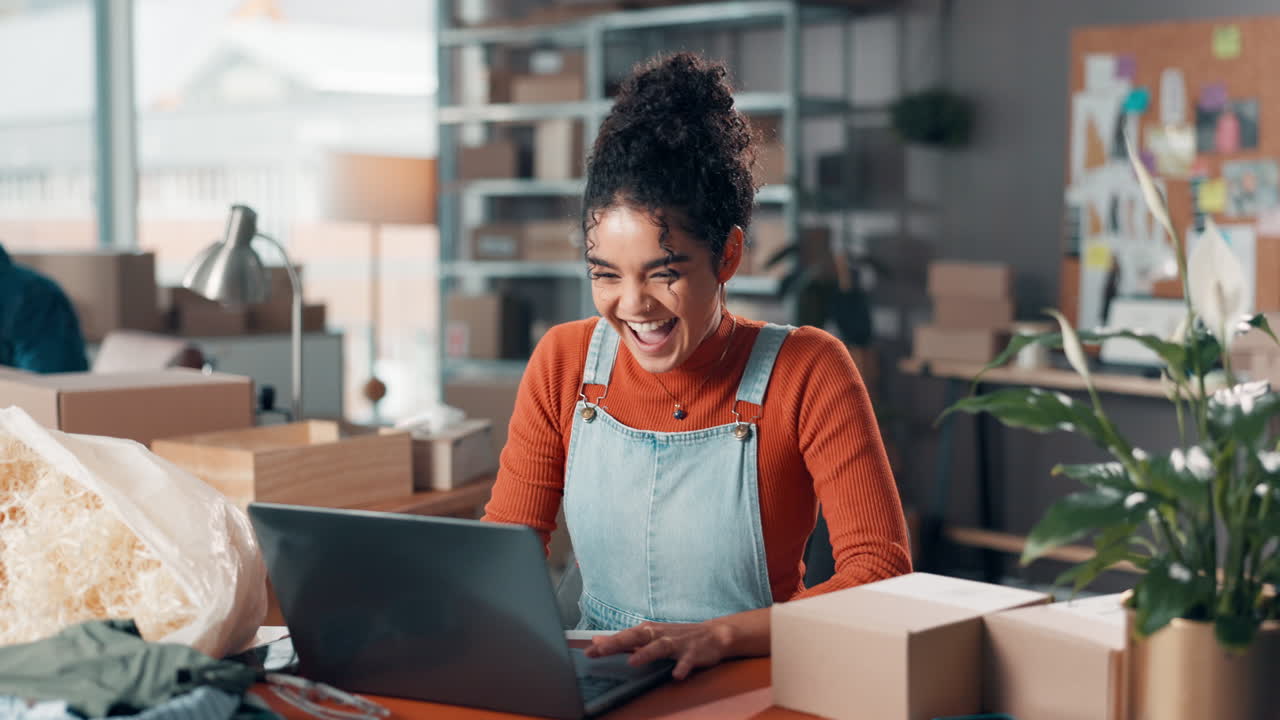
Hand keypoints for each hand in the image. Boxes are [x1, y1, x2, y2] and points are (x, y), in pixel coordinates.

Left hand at [583, 621, 734, 679]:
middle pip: (636, 637)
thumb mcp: (650, 636)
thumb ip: (625, 641)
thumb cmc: (677, 637)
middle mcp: (660, 635)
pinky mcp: (693, 653)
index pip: (623, 637)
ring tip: (633, 661)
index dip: (605, 644)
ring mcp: (677, 643)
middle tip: (600, 651)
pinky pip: (687, 661)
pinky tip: (677, 675)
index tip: (587, 653)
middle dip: (618, 643)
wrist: (713, 634)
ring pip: (660, 647)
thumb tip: (598, 640)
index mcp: (648, 632)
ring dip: (646, 654)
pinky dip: (682, 667)